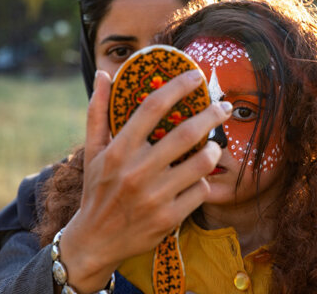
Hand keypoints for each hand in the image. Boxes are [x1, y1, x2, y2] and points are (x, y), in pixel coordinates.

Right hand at [59, 69, 231, 292]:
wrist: (95, 241)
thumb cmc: (96, 190)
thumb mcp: (92, 151)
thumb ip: (98, 112)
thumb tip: (104, 74)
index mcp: (119, 150)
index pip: (153, 107)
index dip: (178, 86)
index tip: (195, 76)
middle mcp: (137, 171)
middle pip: (187, 133)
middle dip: (212, 114)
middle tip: (224, 106)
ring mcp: (155, 196)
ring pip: (201, 163)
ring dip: (214, 150)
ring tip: (214, 144)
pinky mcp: (169, 217)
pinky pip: (201, 191)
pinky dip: (203, 182)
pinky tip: (198, 179)